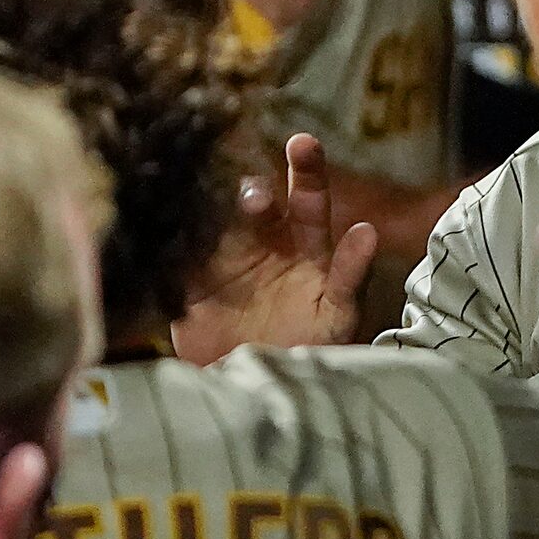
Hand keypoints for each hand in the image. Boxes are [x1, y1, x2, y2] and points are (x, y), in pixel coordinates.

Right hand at [174, 134, 378, 363]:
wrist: (263, 396)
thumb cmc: (311, 350)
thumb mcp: (338, 315)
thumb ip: (351, 275)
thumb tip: (368, 231)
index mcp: (304, 246)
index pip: (308, 199)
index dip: (306, 170)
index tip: (303, 142)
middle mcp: (262, 244)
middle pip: (256, 205)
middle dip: (255, 196)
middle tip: (256, 199)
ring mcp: (224, 262)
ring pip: (215, 224)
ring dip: (214, 218)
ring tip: (212, 230)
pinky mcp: (191, 286)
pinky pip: (181, 258)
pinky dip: (176, 244)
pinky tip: (170, 231)